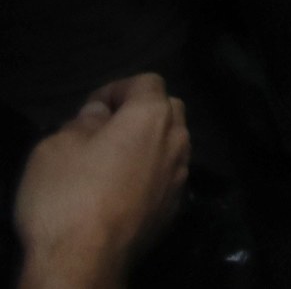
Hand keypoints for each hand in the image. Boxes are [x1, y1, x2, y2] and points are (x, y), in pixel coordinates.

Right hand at [15, 75, 191, 288]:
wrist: (85, 262)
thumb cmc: (68, 196)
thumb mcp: (56, 147)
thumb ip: (82, 122)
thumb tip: (99, 115)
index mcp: (152, 116)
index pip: (147, 82)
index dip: (118, 89)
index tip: (91, 109)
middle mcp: (177, 141)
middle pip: (168, 110)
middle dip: (140, 113)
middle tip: (104, 132)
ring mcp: (180, 177)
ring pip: (172, 145)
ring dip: (148, 145)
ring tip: (113, 162)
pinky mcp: (175, 209)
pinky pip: (167, 177)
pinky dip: (151, 174)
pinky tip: (123, 191)